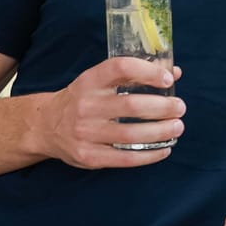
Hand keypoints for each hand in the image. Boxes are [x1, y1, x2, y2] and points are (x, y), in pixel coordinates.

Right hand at [36, 58, 184, 167]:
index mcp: (89, 81)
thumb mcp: (99, 82)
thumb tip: (175, 72)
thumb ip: (134, 76)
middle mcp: (85, 105)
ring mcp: (85, 132)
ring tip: (177, 127)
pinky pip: (125, 157)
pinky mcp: (88, 156)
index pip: (120, 68)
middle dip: (163, 107)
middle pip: (131, 105)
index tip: (168, 79)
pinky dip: (150, 155)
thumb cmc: (82, 100)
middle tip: (180, 108)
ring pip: (131, 133)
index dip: (148, 71)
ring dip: (161, 131)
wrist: (45, 126)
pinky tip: (165, 149)